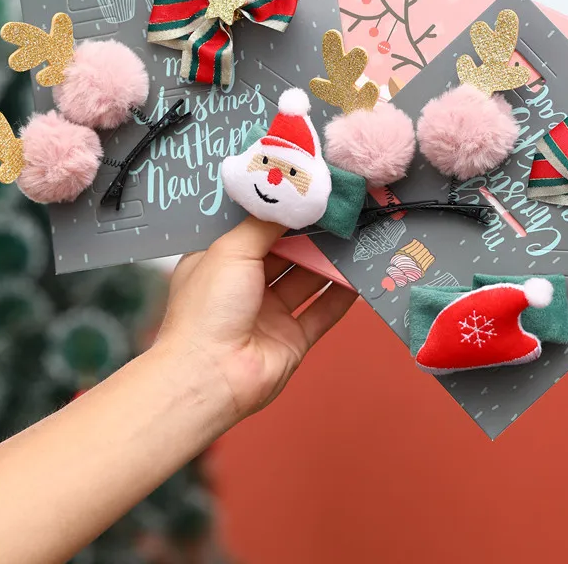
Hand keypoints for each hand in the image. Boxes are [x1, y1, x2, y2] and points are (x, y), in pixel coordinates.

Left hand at [154, 217, 357, 421]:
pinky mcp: (292, 339)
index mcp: (219, 262)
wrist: (211, 376)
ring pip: (306, 280)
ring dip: (329, 261)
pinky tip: (359, 273)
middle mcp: (243, 286)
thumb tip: (291, 201)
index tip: (306, 192)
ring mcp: (269, 314)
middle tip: (340, 210)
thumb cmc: (209, 307)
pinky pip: (322, 312)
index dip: (278, 213)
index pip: (252, 230)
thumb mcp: (231, 250)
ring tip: (356, 234)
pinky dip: (341, 294)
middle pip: (284, 253)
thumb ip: (264, 224)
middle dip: (310, 235)